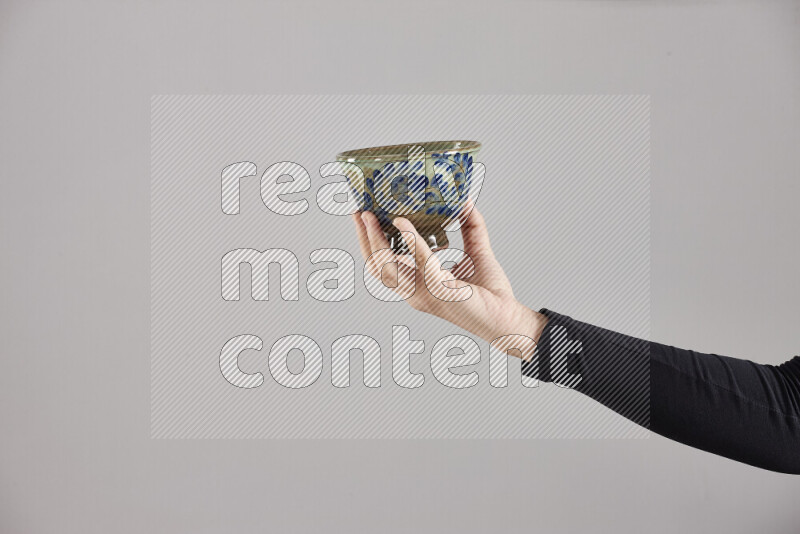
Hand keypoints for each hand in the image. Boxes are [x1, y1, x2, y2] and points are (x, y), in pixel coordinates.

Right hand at [353, 201, 546, 358]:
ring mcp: (424, 294)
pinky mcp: (441, 291)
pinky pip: (421, 263)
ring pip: (387, 267)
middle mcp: (415, 292)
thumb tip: (465, 200)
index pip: (382, 265)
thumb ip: (470, 227)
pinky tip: (404, 224)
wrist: (508, 318)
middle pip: (376, 266)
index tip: (364, 217)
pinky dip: (411, 242)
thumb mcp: (476, 252)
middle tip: (359, 212)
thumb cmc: (490, 293)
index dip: (369, 242)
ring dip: (376, 240)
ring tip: (372, 216)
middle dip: (364, 239)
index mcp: (417, 285)